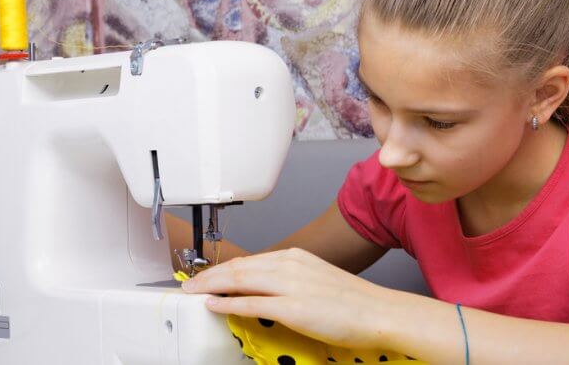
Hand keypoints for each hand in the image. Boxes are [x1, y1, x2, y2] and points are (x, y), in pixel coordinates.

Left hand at [181, 247, 401, 349]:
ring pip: (239, 281)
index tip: (206, 276)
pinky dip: (227, 303)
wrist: (378, 311)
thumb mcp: (315, 279)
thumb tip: (264, 290)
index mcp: (296, 257)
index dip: (222, 269)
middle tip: (189, 284)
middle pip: (238, 268)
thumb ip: (289, 280)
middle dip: (208, 276)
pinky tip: (213, 306)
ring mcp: (290, 285)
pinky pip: (250, 303)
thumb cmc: (352, 301)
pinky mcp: (292, 308)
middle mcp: (290, 265)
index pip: (249, 260)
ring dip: (211, 286)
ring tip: (193, 293)